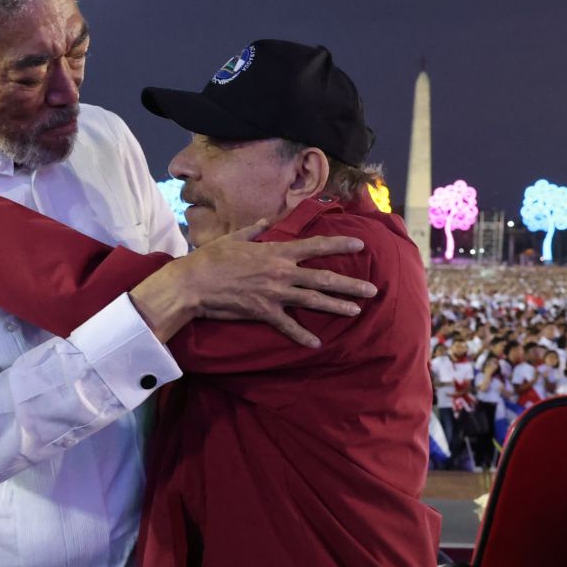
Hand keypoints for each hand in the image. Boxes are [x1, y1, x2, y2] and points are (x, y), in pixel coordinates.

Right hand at [131, 222, 373, 345]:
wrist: (194, 284)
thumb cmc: (211, 258)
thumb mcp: (234, 238)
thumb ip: (254, 230)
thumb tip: (266, 222)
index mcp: (276, 251)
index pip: (316, 245)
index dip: (341, 244)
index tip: (361, 243)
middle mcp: (282, 272)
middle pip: (324, 278)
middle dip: (350, 284)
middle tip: (372, 290)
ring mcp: (275, 293)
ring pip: (313, 300)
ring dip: (337, 306)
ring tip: (356, 311)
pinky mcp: (264, 312)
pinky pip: (288, 326)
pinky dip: (302, 336)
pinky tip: (316, 344)